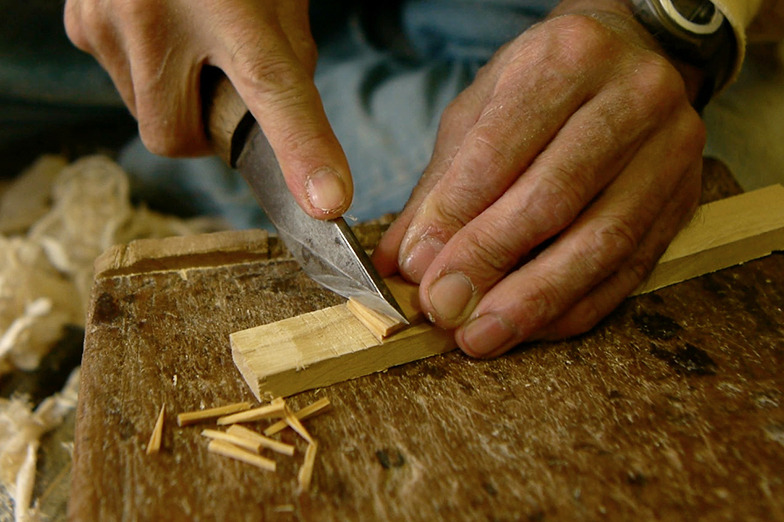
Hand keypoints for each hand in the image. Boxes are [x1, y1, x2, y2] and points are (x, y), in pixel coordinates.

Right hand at [64, 0, 351, 217]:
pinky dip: (150, 76)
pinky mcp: (81, 25)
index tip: (326, 204)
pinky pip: (122, 84)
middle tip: (225, 86)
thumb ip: (288, 59)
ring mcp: (107, 22)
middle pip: (177, 136)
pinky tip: (163, 30)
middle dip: (207, 130)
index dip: (302, 150)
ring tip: (194, 41)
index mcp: (230, 4)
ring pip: (147, 116)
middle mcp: (156, 16)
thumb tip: (282, 130)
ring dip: (178, 101)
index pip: (272, 88)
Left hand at [372, 1, 704, 356]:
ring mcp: (670, 151)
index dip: (455, 216)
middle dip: (491, 261)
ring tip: (481, 335)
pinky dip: (574, 307)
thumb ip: (441, 186)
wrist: (633, 57)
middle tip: (444, 308)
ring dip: (534, 300)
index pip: (501, 148)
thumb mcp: (481, 112)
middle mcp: (633, 97)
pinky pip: (630, 269)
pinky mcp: (684, 201)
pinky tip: (531, 329)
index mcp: (569, 57)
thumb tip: (402, 261)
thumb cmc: (543, 86)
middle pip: (554, 197)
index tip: (417, 266)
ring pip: (601, 242)